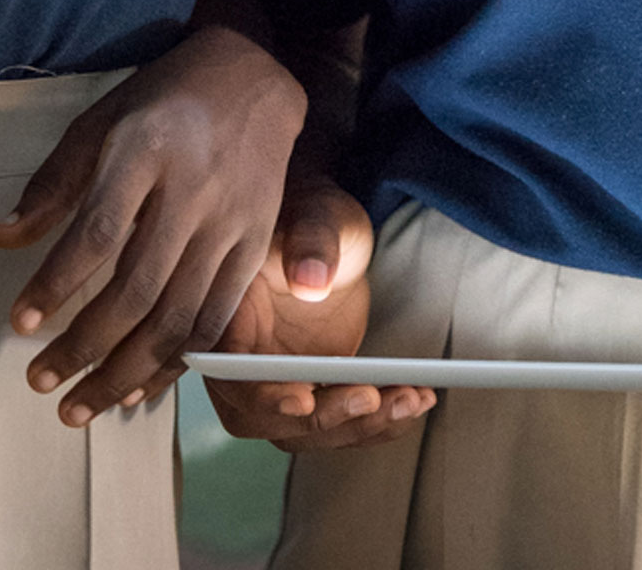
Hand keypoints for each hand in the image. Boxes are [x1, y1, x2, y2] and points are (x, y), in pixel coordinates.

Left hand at [0, 26, 305, 425]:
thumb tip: (4, 239)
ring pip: (179, 317)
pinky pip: (216, 319)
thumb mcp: (102, 120)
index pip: (99, 232)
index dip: (57, 284)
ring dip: (125, 372)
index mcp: (148, 151)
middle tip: (40, 380)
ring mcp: (230, 223)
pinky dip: (176, 363)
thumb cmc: (164, 99)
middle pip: (138, 287)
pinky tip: (139, 389)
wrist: (253, 78)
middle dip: (84, 346)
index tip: (21, 323)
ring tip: (80, 405)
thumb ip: (56, 182)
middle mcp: (193, 191)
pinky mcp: (254, 245)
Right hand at [205, 179, 435, 450]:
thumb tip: (311, 281)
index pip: (228, 372)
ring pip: (307, 429)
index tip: (304, 401)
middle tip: (372, 399)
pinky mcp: (312, 390)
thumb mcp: (314, 212)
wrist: (328, 233)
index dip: (261, 395)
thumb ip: (310, 240)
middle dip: (322, 419)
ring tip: (412, 399)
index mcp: (225, 318)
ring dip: (360, 425)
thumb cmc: (311, 212)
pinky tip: (416, 401)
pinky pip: (339, 419)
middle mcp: (243, 360)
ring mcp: (277, 380)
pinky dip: (377, 420)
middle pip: (265, 417)